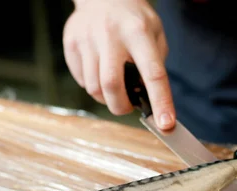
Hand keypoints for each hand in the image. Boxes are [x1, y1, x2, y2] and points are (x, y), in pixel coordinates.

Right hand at [63, 0, 175, 129]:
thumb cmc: (133, 20)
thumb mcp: (154, 34)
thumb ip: (154, 65)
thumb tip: (151, 100)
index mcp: (139, 31)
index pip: (153, 73)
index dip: (160, 101)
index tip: (165, 124)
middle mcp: (110, 34)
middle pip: (111, 85)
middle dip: (120, 106)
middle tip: (127, 106)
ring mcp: (87, 38)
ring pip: (93, 87)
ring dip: (106, 97)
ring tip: (114, 86)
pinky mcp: (71, 44)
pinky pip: (81, 80)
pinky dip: (92, 85)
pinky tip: (99, 70)